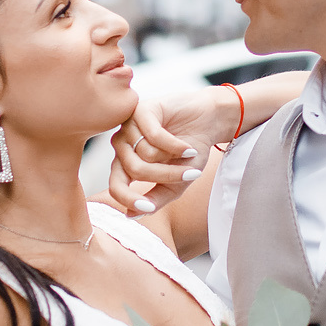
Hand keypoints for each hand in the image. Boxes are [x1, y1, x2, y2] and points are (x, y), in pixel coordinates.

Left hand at [107, 92, 221, 213]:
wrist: (209, 123)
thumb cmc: (190, 153)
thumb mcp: (176, 183)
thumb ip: (155, 199)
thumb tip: (130, 215)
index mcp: (125, 164)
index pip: (116, 186)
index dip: (130, 199)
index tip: (148, 209)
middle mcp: (123, 145)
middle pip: (135, 169)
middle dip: (165, 175)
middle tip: (188, 175)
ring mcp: (130, 126)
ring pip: (145, 153)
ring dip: (173, 158)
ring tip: (186, 153)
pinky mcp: (142, 110)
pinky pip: (154, 136)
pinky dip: (176, 146)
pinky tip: (188, 147)